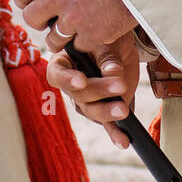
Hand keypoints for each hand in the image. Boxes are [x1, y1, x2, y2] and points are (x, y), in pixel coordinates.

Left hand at [13, 0, 137, 53]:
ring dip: (61, 35)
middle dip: (40, 19)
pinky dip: (86, 40)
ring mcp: (73, 19)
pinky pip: (78, 46)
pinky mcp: (91, 35)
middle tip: (52, 17)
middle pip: (31, 19)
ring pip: (53, 39)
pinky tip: (94, 28)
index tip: (34, 1)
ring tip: (74, 26)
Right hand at [46, 31, 140, 147]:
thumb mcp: (106, 42)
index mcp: (63, 64)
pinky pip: (107, 124)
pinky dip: (115, 132)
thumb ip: (108, 59)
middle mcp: (71, 85)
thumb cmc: (106, 40)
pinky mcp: (104, 110)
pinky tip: (123, 141)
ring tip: (123, 110)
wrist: (121, 47)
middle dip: (99, 91)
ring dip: (108, 112)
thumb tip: (113, 74)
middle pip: (79, 95)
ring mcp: (87, 101)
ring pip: (92, 111)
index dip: (68, 80)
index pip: (58, 75)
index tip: (81, 81)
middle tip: (119, 85)